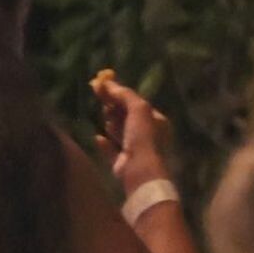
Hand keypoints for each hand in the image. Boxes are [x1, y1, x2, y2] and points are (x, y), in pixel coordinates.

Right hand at [90, 71, 173, 191]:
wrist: (139, 170)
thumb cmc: (143, 137)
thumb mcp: (139, 109)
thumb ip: (125, 95)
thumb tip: (108, 82)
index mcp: (157, 122)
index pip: (136, 104)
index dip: (119, 95)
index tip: (102, 86)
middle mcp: (148, 135)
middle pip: (127, 118)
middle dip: (115, 109)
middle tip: (102, 101)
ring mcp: (135, 150)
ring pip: (120, 133)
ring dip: (112, 125)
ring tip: (105, 118)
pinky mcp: (122, 164)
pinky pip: (111, 150)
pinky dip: (104, 144)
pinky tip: (97, 138)